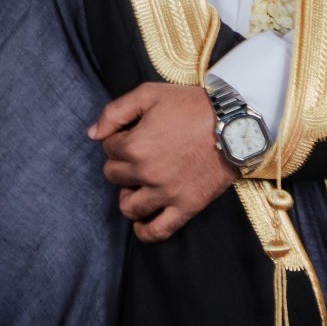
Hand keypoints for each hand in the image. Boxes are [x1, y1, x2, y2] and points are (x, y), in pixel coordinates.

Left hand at [88, 82, 231, 242]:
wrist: (233, 124)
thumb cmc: (190, 106)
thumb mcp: (149, 94)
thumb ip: (114, 112)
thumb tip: (92, 135)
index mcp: (135, 145)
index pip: (107, 149)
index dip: (117, 140)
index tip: (132, 135)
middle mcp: (147, 172)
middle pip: (113, 176)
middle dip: (120, 164)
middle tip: (138, 155)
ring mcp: (166, 193)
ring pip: (128, 206)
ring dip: (128, 194)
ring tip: (139, 184)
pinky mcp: (186, 207)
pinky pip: (158, 231)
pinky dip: (144, 230)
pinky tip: (141, 222)